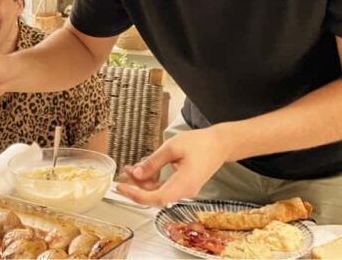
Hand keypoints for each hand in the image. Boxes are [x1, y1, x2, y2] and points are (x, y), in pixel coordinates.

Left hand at [115, 126, 232, 206]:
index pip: (156, 198)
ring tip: (131, 168)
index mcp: (184, 184)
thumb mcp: (172, 148)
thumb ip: (153, 162)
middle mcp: (185, 191)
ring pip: (158, 192)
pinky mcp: (184, 185)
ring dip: (143, 182)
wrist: (220, 144)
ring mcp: (185, 189)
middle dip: (137, 187)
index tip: (121, 188)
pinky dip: (152, 180)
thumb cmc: (200, 143)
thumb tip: (136, 174)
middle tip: (124, 173)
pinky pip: (164, 187)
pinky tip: (144, 169)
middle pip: (155, 197)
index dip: (136, 196)